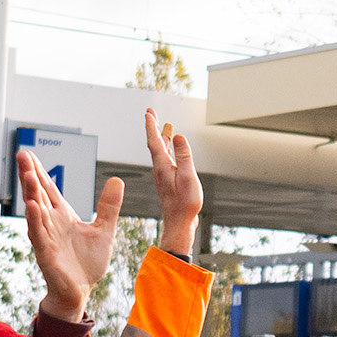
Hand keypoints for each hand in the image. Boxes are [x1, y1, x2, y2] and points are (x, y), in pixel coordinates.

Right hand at [21, 150, 125, 324]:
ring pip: (36, 212)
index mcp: (63, 216)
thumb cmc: (87, 263)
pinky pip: (39, 235)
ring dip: (31, 193)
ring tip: (27, 175)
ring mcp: (46, 238)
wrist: (81, 292)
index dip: (40, 172)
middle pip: (38, 195)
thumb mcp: (104, 230)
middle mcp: (51, 224)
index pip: (49, 189)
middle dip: (30, 175)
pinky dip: (35, 221)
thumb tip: (117, 180)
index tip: (30, 154)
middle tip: (22, 154)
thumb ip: (109, 206)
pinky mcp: (46, 254)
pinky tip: (32, 207)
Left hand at [144, 107, 200, 255]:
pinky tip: (172, 149)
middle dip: (153, 127)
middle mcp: (160, 169)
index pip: (154, 141)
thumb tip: (179, 136)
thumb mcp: (187, 176)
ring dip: (161, 137)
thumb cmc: (185, 203)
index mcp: (162, 166)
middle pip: (155, 143)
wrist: (180, 223)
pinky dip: (167, 148)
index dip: (151, 126)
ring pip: (160, 151)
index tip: (148, 113)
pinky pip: (165, 159)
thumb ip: (184, 155)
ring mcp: (163, 175)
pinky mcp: (168, 181)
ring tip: (165, 126)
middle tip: (151, 113)